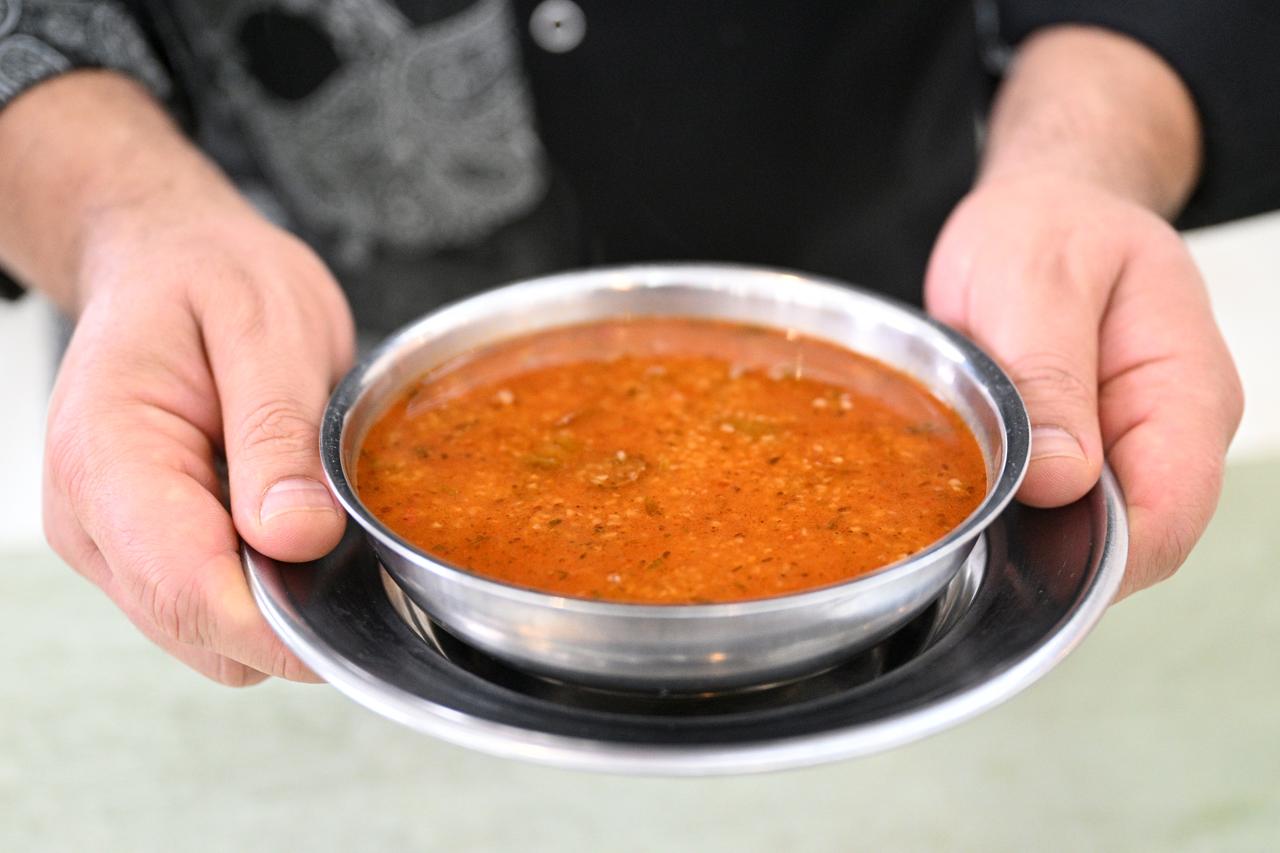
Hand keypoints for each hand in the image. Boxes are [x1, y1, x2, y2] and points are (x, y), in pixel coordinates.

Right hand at [43, 207, 354, 683]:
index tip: (357, 616)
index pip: (186, 587)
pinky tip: (291, 524)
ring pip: (209, 636)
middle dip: (288, 615)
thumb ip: (277, 434)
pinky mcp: (144, 552)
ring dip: (279, 602)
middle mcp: (91, 516)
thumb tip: (297, 538)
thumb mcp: (266, 326)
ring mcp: (113, 542)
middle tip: (358, 546)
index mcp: (106, 453)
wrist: (169, 263)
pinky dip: (268, 588)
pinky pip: (214, 609)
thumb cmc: (210, 278)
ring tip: (315, 515)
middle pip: (198, 628)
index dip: (278, 625)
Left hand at [925, 174, 1242, 597]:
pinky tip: (969, 496)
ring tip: (960, 509)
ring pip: (1087, 532)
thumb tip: (1063, 479)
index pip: (1167, 518)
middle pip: (1128, 542)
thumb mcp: (1038, 280)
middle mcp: (1168, 433)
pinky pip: (1055, 507)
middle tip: (967, 532)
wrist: (1043, 205)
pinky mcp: (1083, 452)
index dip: (1098, 559)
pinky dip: (1013, 510)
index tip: (1015, 554)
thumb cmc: (1048, 226)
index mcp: (1185, 392)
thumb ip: (1051, 376)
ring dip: (1025, 533)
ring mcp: (1128, 446)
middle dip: (1051, 552)